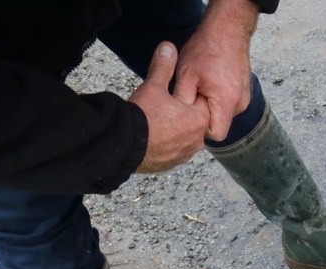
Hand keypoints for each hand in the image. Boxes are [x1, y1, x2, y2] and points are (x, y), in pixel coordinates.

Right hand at [128, 42, 210, 172]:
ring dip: (177, 130)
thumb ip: (163, 67)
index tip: (176, 93)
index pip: (201, 104)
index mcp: (199, 120)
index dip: (189, 96)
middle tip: (167, 106)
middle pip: (194, 122)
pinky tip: (156, 136)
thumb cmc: (143, 115)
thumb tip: (167, 47)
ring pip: (185, 138)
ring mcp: (185, 154)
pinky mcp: (171, 164)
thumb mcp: (153, 86)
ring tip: (160, 121)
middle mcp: (197, 140)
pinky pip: (174, 151)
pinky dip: (168, 144)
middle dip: (184, 113)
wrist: (124, 145)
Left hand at [174, 0, 257, 140]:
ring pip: (223, 114)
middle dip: (204, 116)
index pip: (215, 134)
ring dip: (210, 106)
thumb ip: (183, 101)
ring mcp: (244, 99)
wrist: (227, 31)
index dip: (200, 128)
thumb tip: (179, 122)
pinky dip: (217, 99)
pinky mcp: (244, 94)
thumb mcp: (185, 75)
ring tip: (202, 85)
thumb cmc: (205, 49)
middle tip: (192, 94)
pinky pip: (228, 105)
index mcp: (226, 102)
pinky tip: (210, 82)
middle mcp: (240, 104)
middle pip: (219, 124)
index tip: (189, 113)